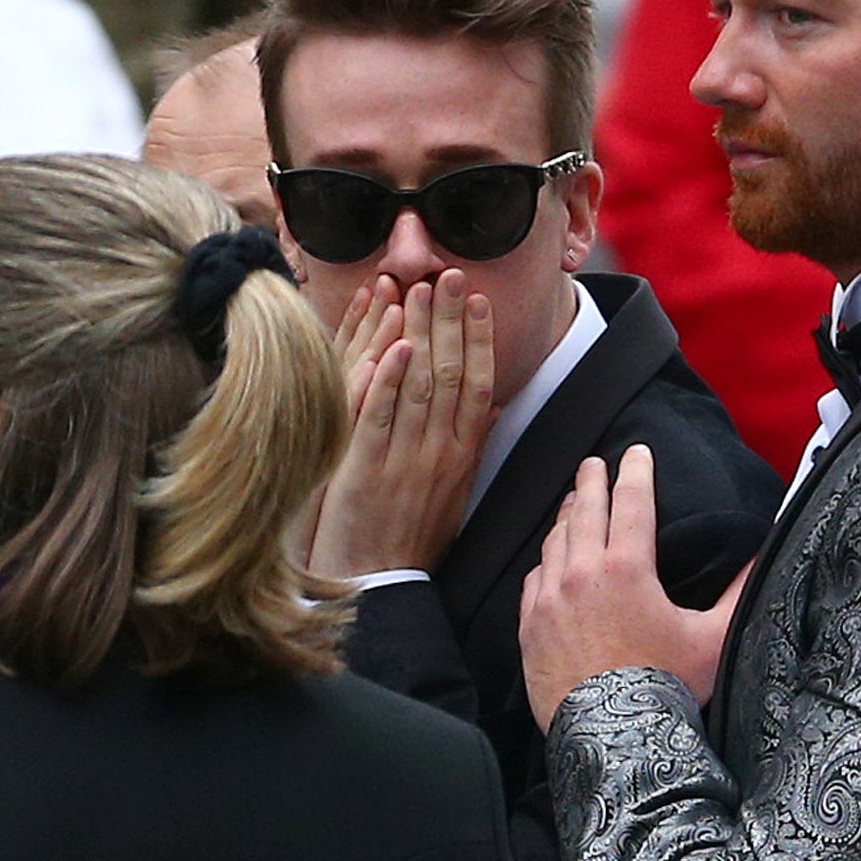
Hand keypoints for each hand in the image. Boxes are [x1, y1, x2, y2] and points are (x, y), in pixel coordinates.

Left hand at [304, 271, 496, 578]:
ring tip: (420, 289)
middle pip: (451, 374)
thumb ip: (470, 447)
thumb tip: (492, 407)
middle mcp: (440, 455)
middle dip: (451, 320)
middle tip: (449, 273)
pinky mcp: (367, 472)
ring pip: (419, 386)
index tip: (479, 300)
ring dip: (420, 334)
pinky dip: (389, 379)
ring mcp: (405, 462)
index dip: (479, 340)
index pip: (479, 386)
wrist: (379, 588)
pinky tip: (396, 346)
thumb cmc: (413, 541)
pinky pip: (380, 418)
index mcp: (463, 458)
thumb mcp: (455, 496)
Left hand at [518, 445, 747, 726]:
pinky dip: (546, 561)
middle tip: (594, 463)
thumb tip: (760, 556)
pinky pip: (534, 579)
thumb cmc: (667, 687)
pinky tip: (551, 558)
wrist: (613, 735)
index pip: (631, 502)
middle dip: (592, 482)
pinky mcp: (530, 625)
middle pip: (584, 511)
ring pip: (555, 542)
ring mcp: (549, 599)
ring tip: (574, 503)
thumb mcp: (714, 638)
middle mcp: (581, 574)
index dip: (636, 472)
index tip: (636, 451)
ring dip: (567, 517)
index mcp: (627, 568)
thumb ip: (738, 592)